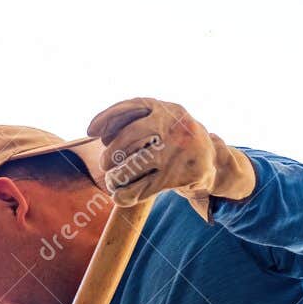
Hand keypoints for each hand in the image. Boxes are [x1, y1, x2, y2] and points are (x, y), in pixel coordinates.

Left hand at [87, 97, 254, 218]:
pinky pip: (141, 189)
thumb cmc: (175, 141)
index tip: (90, 131)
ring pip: (133, 166)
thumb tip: (101, 135)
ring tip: (113, 180)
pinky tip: (120, 196)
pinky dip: (124, 195)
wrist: (212, 161)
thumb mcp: (163, 122)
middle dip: (111, 153)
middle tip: (105, 164)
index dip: (107, 118)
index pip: (131, 107)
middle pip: (129, 137)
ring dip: (115, 177)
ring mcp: (175, 152)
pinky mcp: (177, 176)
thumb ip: (136, 122)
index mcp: (166, 109)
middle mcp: (173, 126)